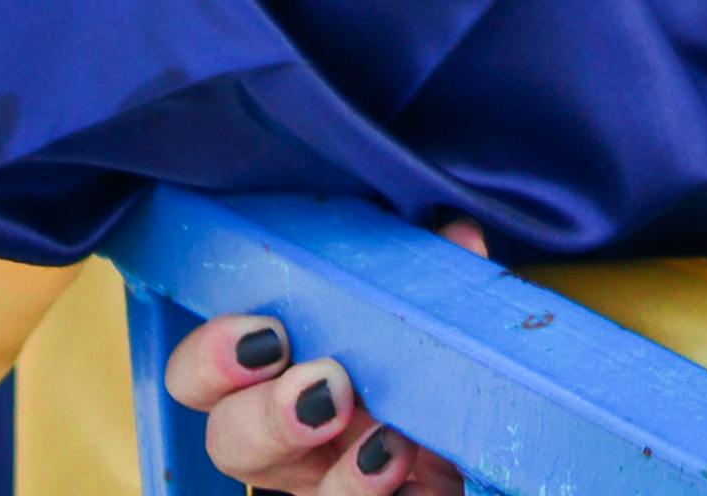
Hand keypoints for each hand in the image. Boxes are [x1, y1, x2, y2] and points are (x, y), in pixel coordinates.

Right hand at [158, 228, 489, 494]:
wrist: (499, 451)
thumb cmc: (452, 383)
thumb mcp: (443, 330)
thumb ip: (438, 285)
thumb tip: (455, 236)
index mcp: (287, 377)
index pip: (206, 373)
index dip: (211, 357)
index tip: (267, 332)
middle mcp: (294, 446)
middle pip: (229, 442)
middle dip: (263, 415)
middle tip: (325, 384)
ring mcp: (328, 487)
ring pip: (283, 490)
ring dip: (331, 473)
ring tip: (384, 440)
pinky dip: (368, 492)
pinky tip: (400, 463)